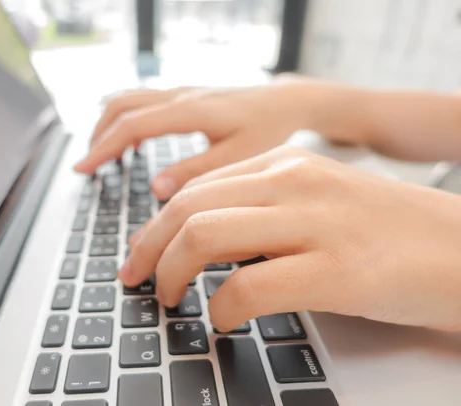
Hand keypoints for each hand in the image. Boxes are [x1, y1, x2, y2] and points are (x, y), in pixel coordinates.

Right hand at [74, 80, 319, 199]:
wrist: (284, 100)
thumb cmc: (267, 129)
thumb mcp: (237, 156)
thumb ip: (196, 172)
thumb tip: (156, 189)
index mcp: (189, 110)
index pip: (131, 125)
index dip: (102, 148)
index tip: (83, 170)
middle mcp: (180, 95)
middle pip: (121, 106)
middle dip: (97, 136)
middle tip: (85, 167)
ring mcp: (181, 92)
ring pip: (129, 99)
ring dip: (108, 125)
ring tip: (100, 156)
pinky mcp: (185, 96)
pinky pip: (143, 102)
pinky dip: (125, 120)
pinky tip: (129, 143)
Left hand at [121, 146, 460, 331]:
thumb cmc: (388, 232)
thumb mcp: (316, 200)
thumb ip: (261, 209)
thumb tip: (199, 237)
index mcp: (285, 165)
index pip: (194, 189)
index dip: (154, 226)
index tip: (140, 253)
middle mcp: (294, 183)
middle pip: (187, 209)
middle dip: (147, 249)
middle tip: (137, 280)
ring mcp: (316, 223)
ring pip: (205, 236)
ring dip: (172, 273)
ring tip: (170, 300)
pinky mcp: (338, 271)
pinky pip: (249, 286)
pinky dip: (221, 308)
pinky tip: (222, 320)